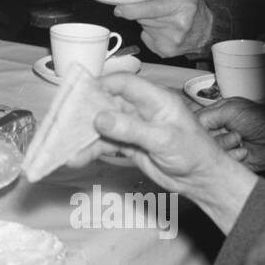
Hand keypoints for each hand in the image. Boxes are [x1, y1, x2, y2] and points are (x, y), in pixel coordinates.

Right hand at [63, 73, 258, 233]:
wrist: (202, 181)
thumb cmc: (194, 154)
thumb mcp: (163, 140)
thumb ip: (131, 129)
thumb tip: (100, 117)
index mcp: (155, 99)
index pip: (124, 83)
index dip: (102, 84)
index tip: (79, 91)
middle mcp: (141, 109)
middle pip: (107, 102)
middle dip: (85, 110)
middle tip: (62, 118)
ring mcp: (134, 126)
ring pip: (102, 125)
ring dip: (84, 135)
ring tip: (65, 145)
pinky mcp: (129, 144)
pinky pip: (105, 143)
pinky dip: (90, 150)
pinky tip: (77, 157)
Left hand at [114, 0, 213, 57]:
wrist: (207, 32)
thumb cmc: (194, 8)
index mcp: (183, 6)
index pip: (150, 9)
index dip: (130, 9)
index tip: (119, 8)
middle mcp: (177, 26)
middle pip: (143, 17)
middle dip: (142, 11)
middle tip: (155, 7)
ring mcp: (171, 42)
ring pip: (144, 27)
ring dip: (148, 21)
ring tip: (164, 19)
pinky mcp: (165, 51)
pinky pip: (146, 38)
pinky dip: (151, 32)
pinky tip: (164, 30)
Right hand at [196, 98, 264, 171]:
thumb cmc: (260, 119)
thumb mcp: (231, 109)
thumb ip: (207, 115)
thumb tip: (191, 125)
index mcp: (214, 116)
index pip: (194, 123)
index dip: (196, 127)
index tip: (201, 129)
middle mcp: (216, 131)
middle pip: (200, 140)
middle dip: (215, 138)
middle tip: (231, 133)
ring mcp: (222, 146)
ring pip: (209, 152)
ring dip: (226, 146)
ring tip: (239, 140)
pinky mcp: (229, 160)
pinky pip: (221, 163)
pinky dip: (233, 157)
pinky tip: (243, 151)